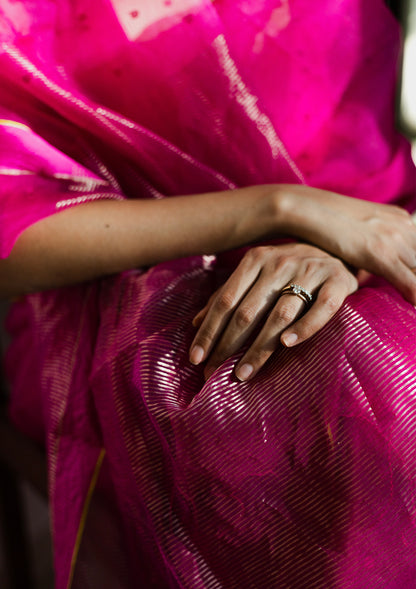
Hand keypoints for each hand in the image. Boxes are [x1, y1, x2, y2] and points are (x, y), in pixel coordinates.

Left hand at [189, 243, 357, 380]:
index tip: (196, 358)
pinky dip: (305, 327)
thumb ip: (228, 295)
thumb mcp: (257, 275)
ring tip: (242, 374)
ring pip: (279, 315)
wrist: (338, 249)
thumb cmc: (289, 269)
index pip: (225, 301)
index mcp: (255, 260)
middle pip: (247, 311)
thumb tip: (195, 322)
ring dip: (259, 348)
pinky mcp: (338, 282)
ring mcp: (310, 271)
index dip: (209, 331)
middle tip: (212, 374)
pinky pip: (321, 308)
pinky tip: (288, 345)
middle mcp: (280, 262)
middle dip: (227, 346)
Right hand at [278, 185, 415, 303]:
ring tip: (410, 305)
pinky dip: (414, 295)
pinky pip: (409, 282)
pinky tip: (414, 305)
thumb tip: (368, 271)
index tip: (408, 280)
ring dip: (415, 289)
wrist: (309, 210)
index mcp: (401, 219)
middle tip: (409, 294)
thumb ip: (373, 248)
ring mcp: (394, 240)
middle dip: (415, 276)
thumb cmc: (327, 225)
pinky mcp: (381, 254)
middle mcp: (403, 227)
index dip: (412, 268)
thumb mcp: (361, 230)